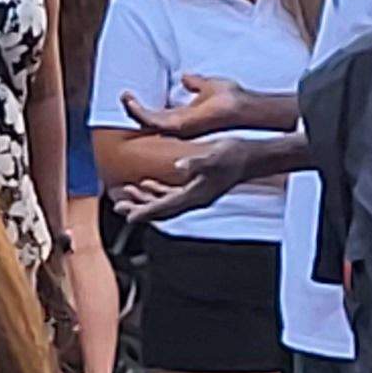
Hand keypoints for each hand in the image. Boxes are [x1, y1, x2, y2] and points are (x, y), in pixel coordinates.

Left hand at [114, 143, 256, 224]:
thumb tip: (179, 165)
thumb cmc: (235, 156)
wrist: (252, 157)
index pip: (165, 207)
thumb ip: (196, 163)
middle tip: (119, 206)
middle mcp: (194, 198)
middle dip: (139, 208)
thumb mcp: (214, 157)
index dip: (145, 212)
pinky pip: (172, 194)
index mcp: (196, 194)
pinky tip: (147, 184)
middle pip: (161, 209)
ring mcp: (196, 194)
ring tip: (126, 195)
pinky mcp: (197, 186)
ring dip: (144, 199)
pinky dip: (156, 191)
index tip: (128, 216)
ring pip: (164, 202)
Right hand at [123, 73, 267, 139]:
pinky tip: (132, 102)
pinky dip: (140, 112)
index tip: (134, 94)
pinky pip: (152, 121)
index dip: (144, 106)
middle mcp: (179, 125)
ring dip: (133, 110)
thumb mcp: (207, 85)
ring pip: (147, 122)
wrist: (241, 105)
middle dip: (134, 109)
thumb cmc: (230, 99)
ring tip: (125, 97)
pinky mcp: (179, 126)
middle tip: (125, 96)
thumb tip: (185, 77)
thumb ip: (195, 83)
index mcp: (184, 117)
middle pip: (149, 121)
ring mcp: (178, 127)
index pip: (158, 115)